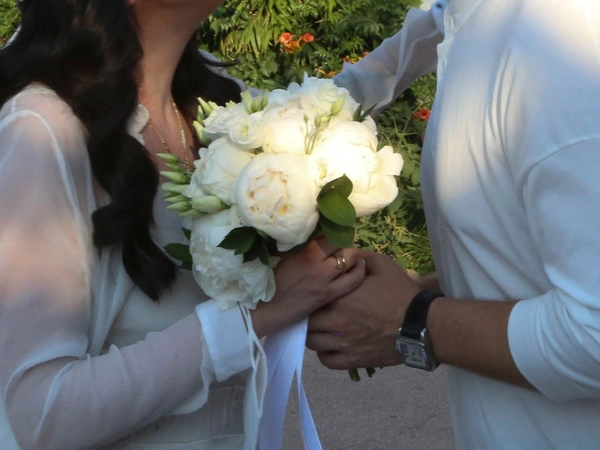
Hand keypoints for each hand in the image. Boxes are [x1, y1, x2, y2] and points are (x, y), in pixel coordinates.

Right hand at [250, 237, 365, 337]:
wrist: (263, 308)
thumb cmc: (269, 280)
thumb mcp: (283, 255)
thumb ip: (301, 244)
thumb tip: (313, 232)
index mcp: (307, 251)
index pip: (331, 233)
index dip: (335, 230)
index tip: (335, 230)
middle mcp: (320, 263)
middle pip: (344, 244)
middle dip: (345, 242)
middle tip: (342, 244)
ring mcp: (327, 280)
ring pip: (352, 260)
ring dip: (354, 255)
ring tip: (351, 255)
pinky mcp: (330, 295)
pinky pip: (353, 280)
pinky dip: (358, 272)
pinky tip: (358, 268)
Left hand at [306, 250, 420, 369]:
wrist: (421, 324)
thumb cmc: (401, 293)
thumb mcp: (383, 265)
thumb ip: (359, 256)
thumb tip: (344, 253)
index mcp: (340, 298)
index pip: (312, 298)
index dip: (313, 296)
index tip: (318, 295)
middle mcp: (336, 322)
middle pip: (307, 322)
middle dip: (310, 316)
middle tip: (318, 313)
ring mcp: (343, 343)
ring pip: (312, 343)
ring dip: (315, 335)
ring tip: (323, 329)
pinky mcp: (352, 360)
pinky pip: (327, 360)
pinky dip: (325, 354)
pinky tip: (331, 346)